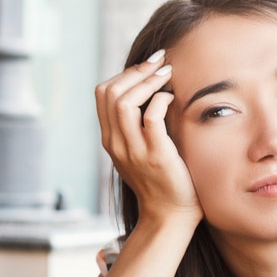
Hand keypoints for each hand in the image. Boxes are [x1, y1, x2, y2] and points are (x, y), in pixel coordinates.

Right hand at [95, 50, 202, 226]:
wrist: (169, 215)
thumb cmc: (161, 179)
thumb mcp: (138, 149)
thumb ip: (136, 125)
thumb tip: (150, 89)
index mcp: (110, 139)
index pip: (102, 93)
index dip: (124, 73)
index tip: (147, 66)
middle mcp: (116, 144)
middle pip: (110, 93)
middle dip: (136, 71)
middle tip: (160, 62)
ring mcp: (133, 151)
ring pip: (125, 102)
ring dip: (147, 81)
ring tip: (167, 73)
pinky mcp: (156, 156)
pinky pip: (151, 118)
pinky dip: (161, 100)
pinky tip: (173, 97)